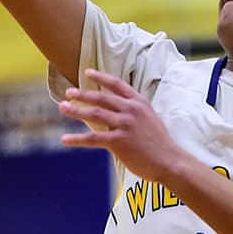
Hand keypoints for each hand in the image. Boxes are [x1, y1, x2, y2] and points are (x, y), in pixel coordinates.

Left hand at [59, 69, 183, 182]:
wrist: (169, 161)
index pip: (116, 84)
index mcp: (139, 102)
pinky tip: (65, 139)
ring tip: (62, 107)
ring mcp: (124, 125)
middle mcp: (130, 110)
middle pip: (101, 98)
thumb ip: (133, 110)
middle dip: (82, 94)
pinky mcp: (118, 141)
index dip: (101, 77)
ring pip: (94, 114)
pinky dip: (77, 139)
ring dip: (75, 110)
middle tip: (68, 93)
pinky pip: (93, 138)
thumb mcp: (149, 118)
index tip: (87, 72)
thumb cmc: (159, 142)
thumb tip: (115, 109)